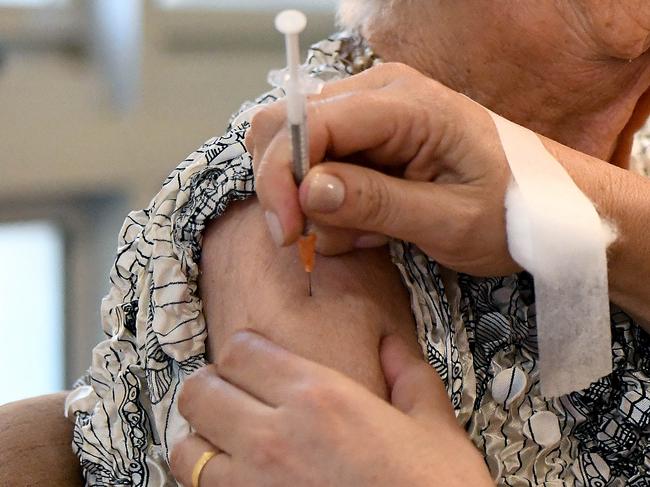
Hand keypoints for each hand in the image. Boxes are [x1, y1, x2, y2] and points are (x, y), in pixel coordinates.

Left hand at [170, 330, 492, 485]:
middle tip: (232, 393)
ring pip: (186, 449)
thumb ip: (409, 376)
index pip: (241, 352)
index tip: (254, 357)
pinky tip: (236, 480)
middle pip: (200, 392)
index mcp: (319, 399)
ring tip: (226, 440)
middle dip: (211, 386)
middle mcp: (275, 439)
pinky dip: (208, 482)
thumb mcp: (435, 429)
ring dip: (201, 439)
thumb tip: (392, 347)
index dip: (244, 349)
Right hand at [247, 62, 517, 275]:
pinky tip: (373, 223)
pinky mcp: (371, 137)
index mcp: (405, 103)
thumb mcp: (450, 220)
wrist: (548, 203)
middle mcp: (379, 93)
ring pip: (298, 150)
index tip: (288, 233)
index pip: (310, 122)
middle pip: (286, 126)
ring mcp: (372, 113)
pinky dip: (331, 204)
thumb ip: (377, 204)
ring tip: (370, 233)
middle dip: (289, 189)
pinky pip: (321, 165)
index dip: (281, 176)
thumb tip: (308, 191)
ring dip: (316, 204)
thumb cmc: (515, 210)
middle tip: (315, 238)